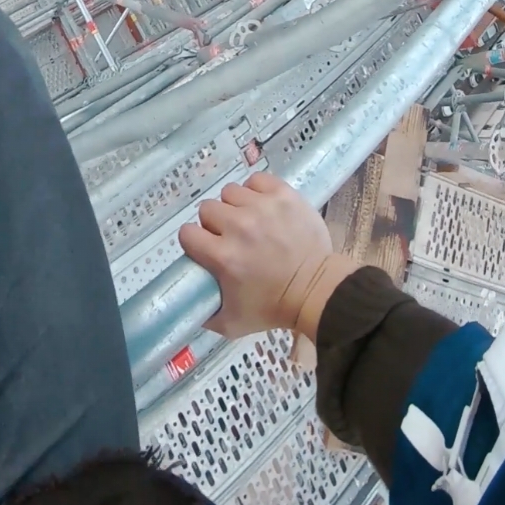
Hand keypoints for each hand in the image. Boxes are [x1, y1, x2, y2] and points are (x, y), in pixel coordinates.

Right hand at [179, 172, 357, 340]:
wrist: (317, 290)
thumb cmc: (274, 307)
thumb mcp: (232, 323)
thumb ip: (205, 315)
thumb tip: (189, 302)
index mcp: (223, 256)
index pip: (187, 233)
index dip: (195, 241)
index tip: (207, 247)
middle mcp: (238, 226)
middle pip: (207, 209)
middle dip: (215, 223)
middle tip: (231, 236)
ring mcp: (262, 207)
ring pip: (230, 192)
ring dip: (236, 206)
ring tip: (250, 220)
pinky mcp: (282, 194)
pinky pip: (256, 180)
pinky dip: (257, 191)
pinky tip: (263, 206)